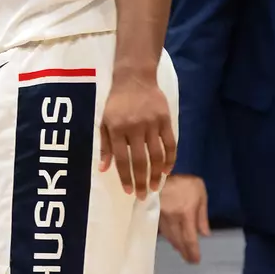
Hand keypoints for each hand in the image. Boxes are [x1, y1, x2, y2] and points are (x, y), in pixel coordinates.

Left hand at [97, 70, 175, 200]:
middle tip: (143, 196)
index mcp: (117, 129)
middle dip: (142, 181)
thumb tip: (104, 169)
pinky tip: (167, 170)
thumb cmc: (116, 102)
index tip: (129, 191)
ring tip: (156, 187)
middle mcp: (134, 128)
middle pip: (140, 160)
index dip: (126, 177)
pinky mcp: (165, 119)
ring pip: (157, 154)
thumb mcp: (104, 122)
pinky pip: (170, 143)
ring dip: (157, 173)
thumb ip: (105, 146)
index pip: (122, 159)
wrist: (134, 77)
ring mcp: (152, 124)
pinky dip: (170, 158)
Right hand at [157, 173, 209, 263]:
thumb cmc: (181, 182)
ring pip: (170, 237)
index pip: (190, 239)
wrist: (155, 174)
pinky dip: (169, 237)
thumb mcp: (199, 192)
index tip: (196, 261)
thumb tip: (205, 233)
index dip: (193, 251)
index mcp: (186, 216)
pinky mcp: (155, 215)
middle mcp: (174, 221)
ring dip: (177, 246)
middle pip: (179, 241)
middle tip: (189, 261)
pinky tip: (171, 239)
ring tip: (181, 252)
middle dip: (185, 252)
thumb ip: (202, 213)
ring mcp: (162, 219)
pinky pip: (163, 231)